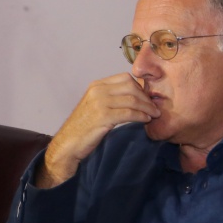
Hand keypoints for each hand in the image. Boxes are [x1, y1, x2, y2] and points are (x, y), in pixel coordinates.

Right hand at [36, 73, 158, 187]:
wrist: (67, 144)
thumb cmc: (82, 128)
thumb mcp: (94, 106)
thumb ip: (110, 98)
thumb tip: (134, 95)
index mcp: (96, 86)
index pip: (125, 78)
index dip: (140, 87)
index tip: (147, 98)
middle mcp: (97, 91)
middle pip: (131, 87)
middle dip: (146, 97)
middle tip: (154, 108)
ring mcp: (99, 103)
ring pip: (132, 99)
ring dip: (147, 107)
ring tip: (154, 115)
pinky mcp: (103, 117)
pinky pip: (129, 113)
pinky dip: (141, 116)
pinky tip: (145, 120)